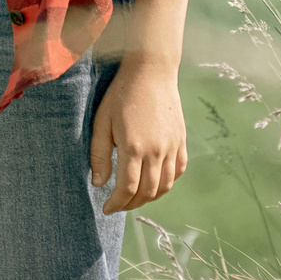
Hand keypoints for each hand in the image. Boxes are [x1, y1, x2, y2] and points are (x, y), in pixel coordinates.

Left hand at [90, 62, 186, 214]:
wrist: (151, 71)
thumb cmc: (121, 94)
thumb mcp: (102, 122)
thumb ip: (99, 155)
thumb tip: (99, 184)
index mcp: (134, 147)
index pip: (128, 189)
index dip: (117, 203)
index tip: (107, 208)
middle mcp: (157, 151)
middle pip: (147, 192)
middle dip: (131, 204)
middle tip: (118, 205)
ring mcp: (172, 146)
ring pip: (165, 186)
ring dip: (149, 197)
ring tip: (134, 198)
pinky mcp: (181, 140)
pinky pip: (178, 171)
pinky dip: (167, 183)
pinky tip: (155, 182)